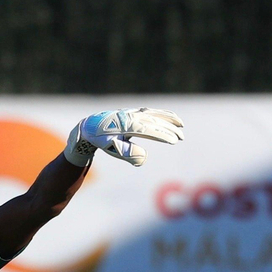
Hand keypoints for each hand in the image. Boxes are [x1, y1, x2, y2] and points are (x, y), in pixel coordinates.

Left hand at [64, 107, 183, 167]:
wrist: (90, 126)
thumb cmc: (101, 139)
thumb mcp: (111, 148)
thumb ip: (127, 153)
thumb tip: (143, 159)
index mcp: (128, 125)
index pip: (150, 130)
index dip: (163, 135)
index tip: (174, 141)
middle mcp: (132, 116)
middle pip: (155, 122)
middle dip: (170, 129)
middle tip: (181, 137)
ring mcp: (133, 112)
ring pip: (155, 114)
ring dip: (169, 119)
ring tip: (181, 125)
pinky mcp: (133, 111)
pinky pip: (151, 111)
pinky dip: (161, 113)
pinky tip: (168, 117)